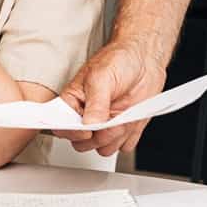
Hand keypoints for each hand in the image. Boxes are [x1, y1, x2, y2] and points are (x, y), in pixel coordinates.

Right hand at [54, 40, 166, 156]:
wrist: (145, 58)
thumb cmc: (119, 60)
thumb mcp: (102, 76)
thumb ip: (95, 103)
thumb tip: (89, 125)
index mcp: (74, 101)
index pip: (61, 126)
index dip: (72, 132)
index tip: (86, 130)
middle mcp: (88, 116)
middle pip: (82, 144)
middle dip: (97, 137)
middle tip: (108, 122)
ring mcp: (105, 125)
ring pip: (103, 148)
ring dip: (114, 137)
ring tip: (122, 117)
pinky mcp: (123, 130)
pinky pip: (124, 146)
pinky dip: (129, 136)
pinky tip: (131, 119)